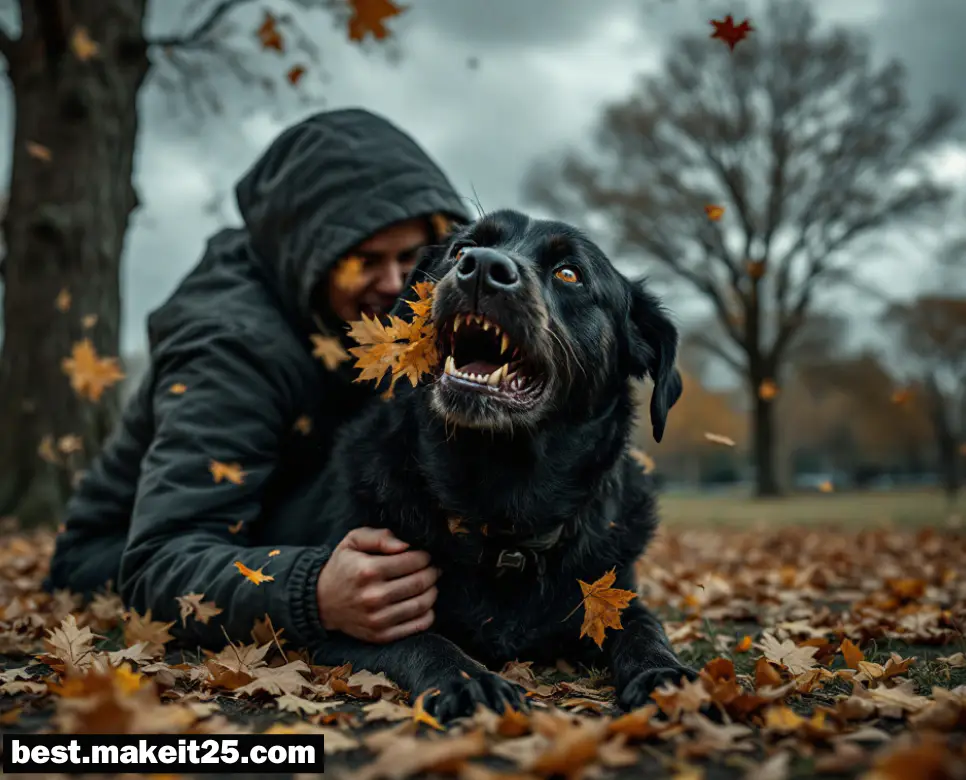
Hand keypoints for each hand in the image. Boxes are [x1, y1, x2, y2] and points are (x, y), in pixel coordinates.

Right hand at [316, 527, 437, 642]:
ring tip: (428, 583)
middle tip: (432, 568)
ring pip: (423, 604)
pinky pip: (418, 625)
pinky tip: (422, 603)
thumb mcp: (353, 541)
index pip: (413, 561)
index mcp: (368, 570)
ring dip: (432, 591)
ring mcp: (378, 619)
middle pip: (421, 582)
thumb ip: (380, 536)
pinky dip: (428, 613)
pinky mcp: (381, 635)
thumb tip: (406, 544)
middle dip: (432, 572)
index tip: (426, 555)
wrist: (321, 601)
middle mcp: (374, 596)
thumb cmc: (343, 566)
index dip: (426, 556)